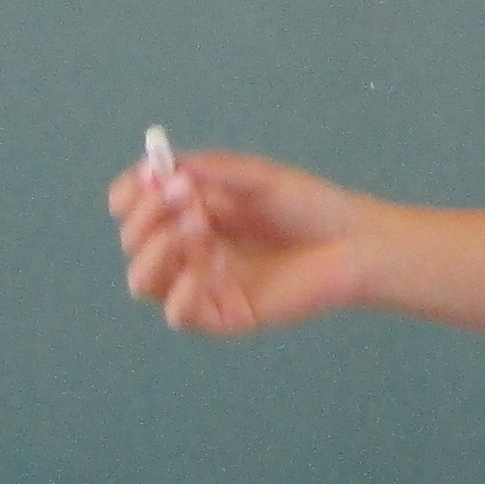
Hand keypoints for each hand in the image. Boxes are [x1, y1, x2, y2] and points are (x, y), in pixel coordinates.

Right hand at [105, 146, 370, 336]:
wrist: (353, 241)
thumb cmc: (307, 205)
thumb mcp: (254, 176)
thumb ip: (208, 170)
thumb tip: (157, 167)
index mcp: (189, 213)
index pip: (134, 209)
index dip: (131, 194)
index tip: (150, 175)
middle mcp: (188, 250)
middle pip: (133, 242)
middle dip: (149, 214)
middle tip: (187, 194)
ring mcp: (203, 285)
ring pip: (144, 282)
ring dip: (157, 249)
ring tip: (196, 227)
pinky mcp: (223, 316)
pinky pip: (180, 314)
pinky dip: (181, 289)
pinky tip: (207, 264)